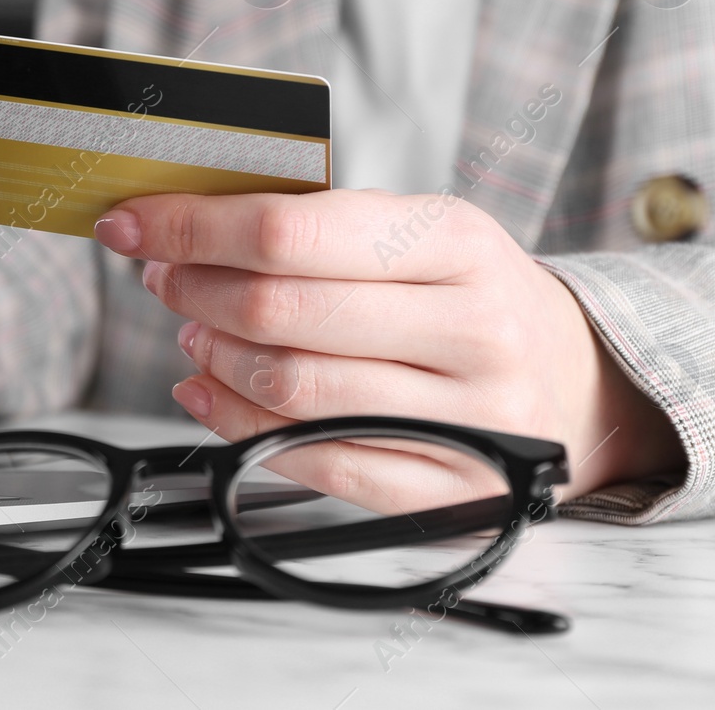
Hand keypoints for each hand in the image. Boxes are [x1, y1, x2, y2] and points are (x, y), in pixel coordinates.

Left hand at [94, 190, 683, 501]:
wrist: (583, 382)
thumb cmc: (472, 294)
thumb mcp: (423, 232)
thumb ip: (319, 229)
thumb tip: (182, 230)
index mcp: (459, 241)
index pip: (290, 232)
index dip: (191, 228)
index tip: (131, 224)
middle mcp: (472, 328)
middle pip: (280, 312)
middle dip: (193, 290)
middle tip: (161, 279)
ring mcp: (469, 418)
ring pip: (291, 392)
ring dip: (212, 360)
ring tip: (192, 334)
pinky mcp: (452, 490)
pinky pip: (317, 463)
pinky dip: (239, 429)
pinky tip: (209, 395)